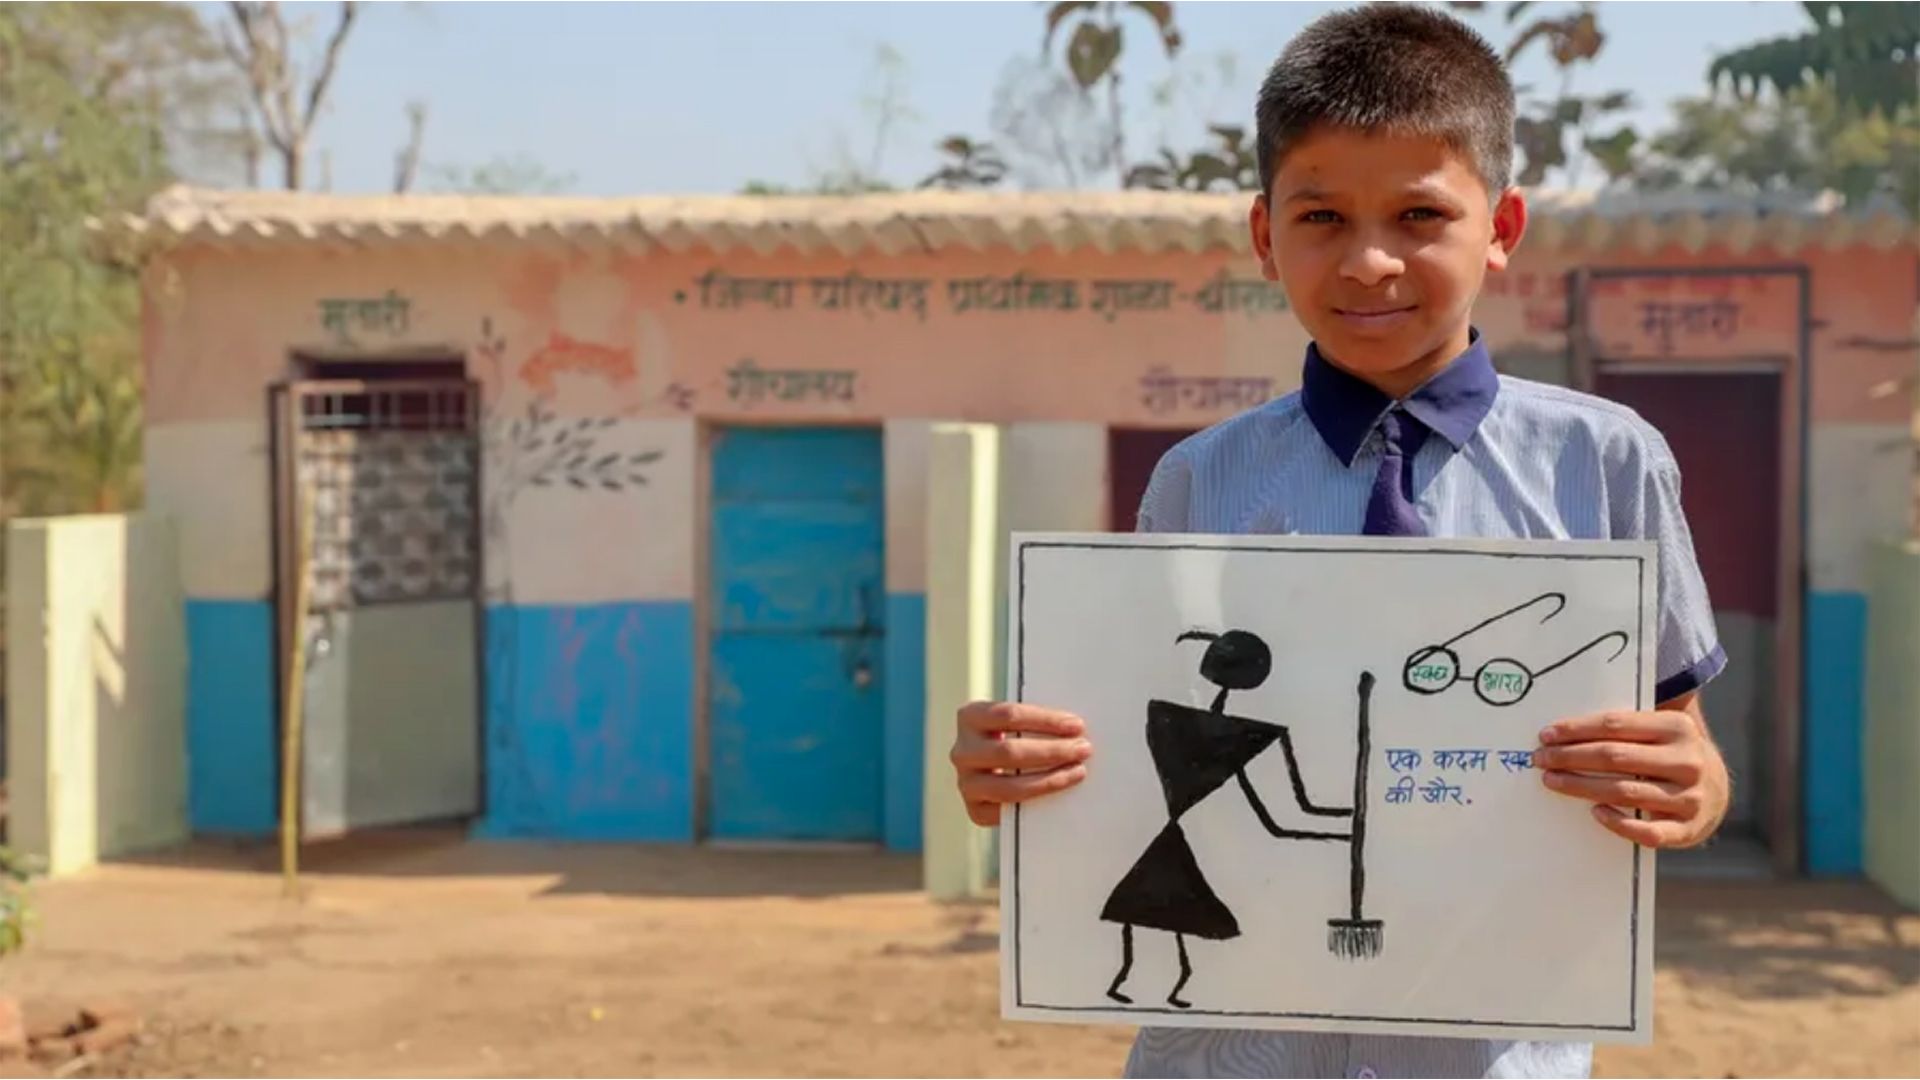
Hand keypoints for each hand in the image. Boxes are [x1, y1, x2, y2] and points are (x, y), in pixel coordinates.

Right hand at [951, 701, 1092, 826]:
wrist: (992, 770)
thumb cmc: (1012, 737)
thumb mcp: (1016, 722)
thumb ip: (1035, 722)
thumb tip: (1074, 728)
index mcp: (970, 717)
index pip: (1008, 715)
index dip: (1045, 720)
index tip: (1076, 726)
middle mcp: (963, 750)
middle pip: (1010, 751)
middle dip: (1052, 751)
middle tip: (1082, 749)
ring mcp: (966, 782)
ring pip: (1010, 786)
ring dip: (1050, 779)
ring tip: (1078, 771)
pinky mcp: (976, 809)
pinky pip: (1009, 809)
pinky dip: (1038, 800)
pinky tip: (1058, 790)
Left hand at [1533, 695, 1728, 848]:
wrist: (1715, 790)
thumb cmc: (1670, 754)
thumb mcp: (1660, 729)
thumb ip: (1625, 724)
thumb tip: (1565, 727)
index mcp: (1677, 728)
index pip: (1615, 725)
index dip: (1576, 729)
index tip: (1546, 735)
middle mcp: (1687, 761)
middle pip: (1615, 757)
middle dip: (1570, 757)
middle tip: (1541, 759)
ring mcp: (1689, 798)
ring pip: (1624, 792)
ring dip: (1581, 786)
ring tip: (1552, 780)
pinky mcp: (1687, 829)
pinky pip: (1647, 832)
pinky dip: (1619, 823)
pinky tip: (1595, 812)